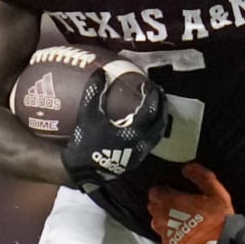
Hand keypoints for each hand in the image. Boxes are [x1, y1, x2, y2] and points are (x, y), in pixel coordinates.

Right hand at [60, 66, 169, 189]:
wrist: (83, 171)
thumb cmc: (84, 143)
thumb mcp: (87, 116)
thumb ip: (94, 93)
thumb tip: (101, 72)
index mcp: (133, 132)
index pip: (150, 109)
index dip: (151, 95)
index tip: (149, 84)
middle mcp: (141, 143)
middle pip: (160, 120)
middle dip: (162, 104)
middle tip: (158, 91)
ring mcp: (141, 153)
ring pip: (159, 132)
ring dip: (160, 117)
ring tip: (157, 105)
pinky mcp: (137, 159)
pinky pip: (152, 141)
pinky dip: (154, 128)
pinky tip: (148, 122)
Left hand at [146, 163, 233, 243]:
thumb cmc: (219, 220)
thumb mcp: (216, 192)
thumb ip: (200, 176)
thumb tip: (188, 168)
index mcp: (172, 203)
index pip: (154, 192)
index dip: (162, 191)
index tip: (171, 191)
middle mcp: (164, 219)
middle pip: (153, 208)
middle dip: (162, 205)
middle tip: (176, 205)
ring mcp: (166, 236)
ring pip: (157, 224)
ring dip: (165, 220)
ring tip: (180, 221)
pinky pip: (165, 239)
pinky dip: (172, 236)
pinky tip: (184, 235)